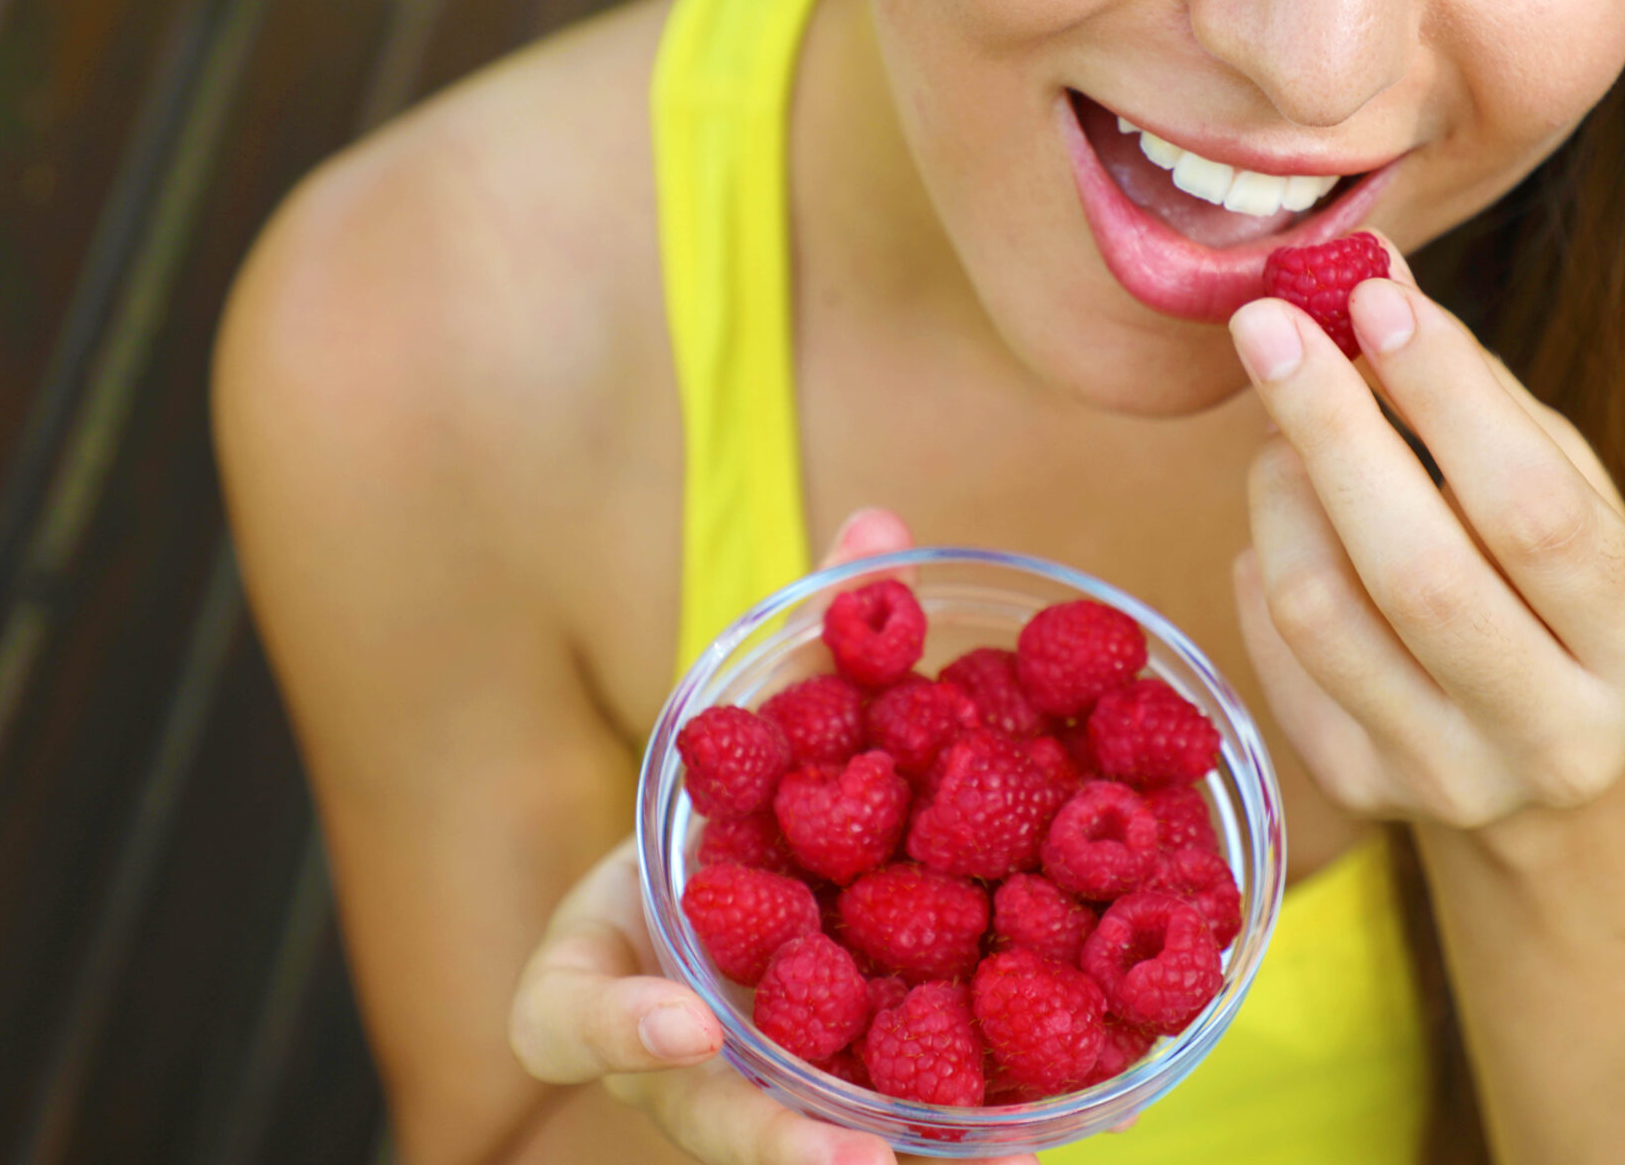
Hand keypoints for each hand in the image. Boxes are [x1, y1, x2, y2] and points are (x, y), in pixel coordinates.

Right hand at [507, 508, 1039, 1164]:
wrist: (763, 876)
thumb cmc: (746, 804)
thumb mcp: (756, 721)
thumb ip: (804, 640)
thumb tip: (883, 524)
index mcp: (613, 952)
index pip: (566, 1008)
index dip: (617, 1023)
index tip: (686, 1021)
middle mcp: (676, 1046)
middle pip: (700, 1115)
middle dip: (773, 1140)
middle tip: (847, 1157)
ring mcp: (753, 1088)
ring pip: (798, 1143)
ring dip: (882, 1159)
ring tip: (986, 1163)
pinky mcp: (840, 1104)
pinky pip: (891, 1129)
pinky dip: (968, 1139)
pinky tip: (1058, 1128)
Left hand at [1226, 239, 1624, 834]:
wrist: (1548, 766)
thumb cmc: (1554, 584)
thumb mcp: (1560, 486)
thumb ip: (1471, 391)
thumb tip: (1368, 272)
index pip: (1534, 511)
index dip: (1445, 396)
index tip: (1372, 297)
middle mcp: (1562, 736)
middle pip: (1417, 572)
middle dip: (1331, 427)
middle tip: (1269, 323)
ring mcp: (1455, 779)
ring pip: (1323, 612)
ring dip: (1281, 490)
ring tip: (1281, 428)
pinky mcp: (1362, 791)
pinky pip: (1274, 652)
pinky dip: (1263, 562)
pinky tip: (1290, 526)